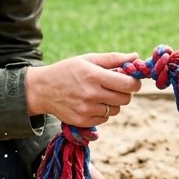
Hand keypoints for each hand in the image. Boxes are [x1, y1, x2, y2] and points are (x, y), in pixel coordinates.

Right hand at [27, 52, 142, 126]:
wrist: (42, 89)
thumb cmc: (68, 71)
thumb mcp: (88, 59)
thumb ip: (113, 58)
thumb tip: (136, 57)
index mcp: (94, 76)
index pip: (128, 84)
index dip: (135, 83)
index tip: (132, 80)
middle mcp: (91, 94)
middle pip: (125, 99)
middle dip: (124, 92)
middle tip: (115, 87)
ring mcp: (86, 110)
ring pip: (116, 110)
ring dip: (113, 103)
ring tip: (100, 94)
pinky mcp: (83, 121)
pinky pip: (104, 119)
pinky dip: (102, 112)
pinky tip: (91, 103)